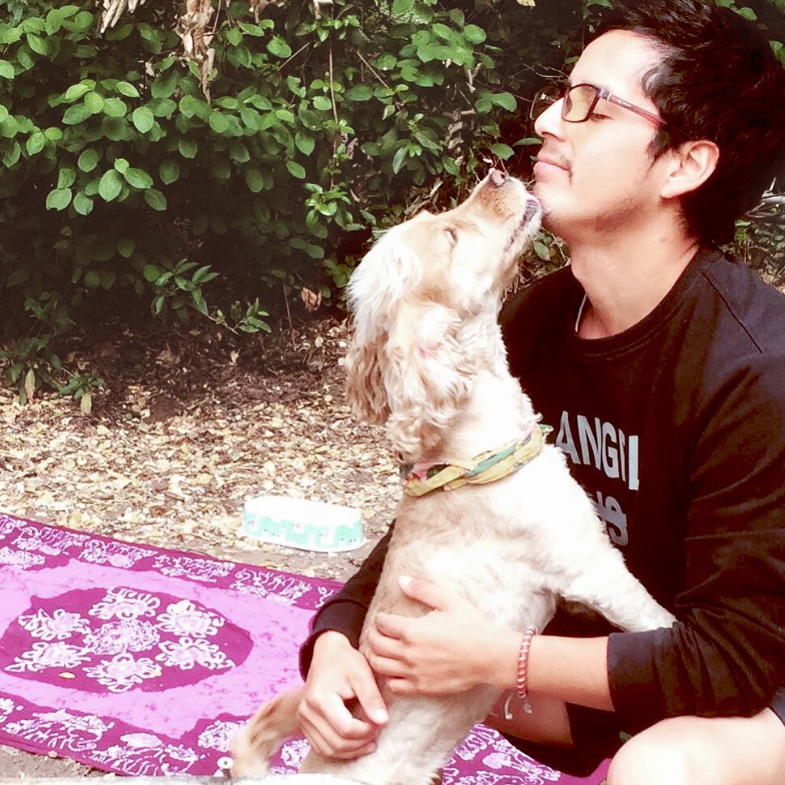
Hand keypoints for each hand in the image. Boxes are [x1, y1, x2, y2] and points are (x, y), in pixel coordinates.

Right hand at [297, 631, 388, 759]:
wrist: (327, 652)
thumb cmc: (345, 660)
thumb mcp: (362, 673)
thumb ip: (372, 698)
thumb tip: (382, 721)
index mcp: (319, 697)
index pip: (345, 728)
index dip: (366, 732)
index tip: (380, 723)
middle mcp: (307, 710)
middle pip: (336, 743)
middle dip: (360, 743)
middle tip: (377, 731)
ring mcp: (303, 718)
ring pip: (328, 750)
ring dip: (351, 750)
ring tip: (369, 740)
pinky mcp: (304, 724)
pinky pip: (321, 747)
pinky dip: (340, 750)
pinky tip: (356, 742)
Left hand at [365, 576, 515, 695]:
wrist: (490, 657)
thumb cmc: (471, 626)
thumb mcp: (448, 600)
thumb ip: (422, 588)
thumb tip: (401, 580)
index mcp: (412, 630)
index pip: (381, 624)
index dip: (380, 618)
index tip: (383, 617)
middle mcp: (408, 653)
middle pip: (375, 645)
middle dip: (372, 636)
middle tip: (377, 632)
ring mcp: (413, 673)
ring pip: (379, 666)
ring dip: (375, 656)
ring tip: (380, 649)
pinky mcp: (422, 688)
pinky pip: (394, 686)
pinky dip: (389, 677)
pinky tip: (395, 669)